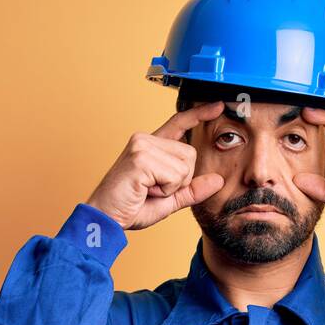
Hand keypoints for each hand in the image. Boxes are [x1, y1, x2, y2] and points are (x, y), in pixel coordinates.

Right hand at [85, 101, 225, 229]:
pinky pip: (175, 176)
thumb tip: (218, 180)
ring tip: (147, 189)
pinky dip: (165, 190)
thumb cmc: (131, 208)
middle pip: (190, 154)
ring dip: (172, 187)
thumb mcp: (169, 200)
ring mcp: (142, 146)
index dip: (199, 115)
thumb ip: (192, 189)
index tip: (218, 106)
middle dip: (180, 180)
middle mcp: (145, 139)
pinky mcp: (141, 158)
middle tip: (153, 189)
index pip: (179, 123)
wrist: (106, 218)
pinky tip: (145, 190)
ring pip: (184, 165)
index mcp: (150, 145)